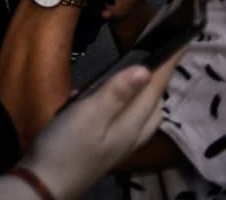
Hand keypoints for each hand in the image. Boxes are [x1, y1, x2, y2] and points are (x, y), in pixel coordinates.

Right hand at [17, 54, 182, 196]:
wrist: (45, 183)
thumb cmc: (65, 148)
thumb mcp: (88, 115)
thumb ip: (115, 93)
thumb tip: (145, 70)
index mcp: (131, 124)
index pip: (155, 88)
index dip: (167, 64)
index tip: (180, 42)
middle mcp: (131, 135)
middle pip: (153, 103)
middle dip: (158, 80)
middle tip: (159, 56)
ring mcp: (118, 143)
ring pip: (140, 114)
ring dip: (142, 93)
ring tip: (136, 75)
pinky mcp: (104, 147)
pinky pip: (122, 120)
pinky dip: (120, 104)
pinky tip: (99, 99)